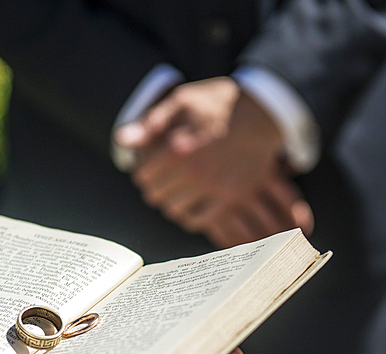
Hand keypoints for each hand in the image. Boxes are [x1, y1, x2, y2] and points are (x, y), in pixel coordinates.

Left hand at [115, 77, 312, 246]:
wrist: (263, 113)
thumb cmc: (220, 103)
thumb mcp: (182, 102)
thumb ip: (150, 124)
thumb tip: (123, 140)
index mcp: (176, 150)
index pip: (143, 176)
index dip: (144, 172)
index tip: (150, 168)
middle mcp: (193, 173)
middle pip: (156, 196)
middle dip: (155, 187)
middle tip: (163, 180)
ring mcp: (213, 188)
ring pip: (174, 211)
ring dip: (171, 202)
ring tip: (177, 191)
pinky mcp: (230, 198)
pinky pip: (199, 221)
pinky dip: (190, 216)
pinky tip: (192, 204)